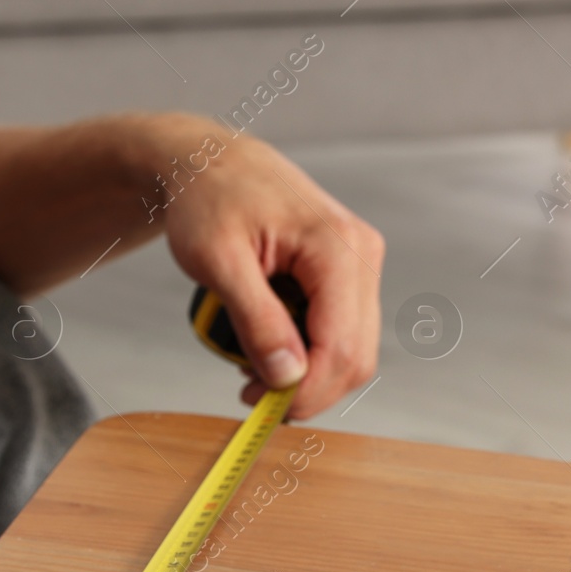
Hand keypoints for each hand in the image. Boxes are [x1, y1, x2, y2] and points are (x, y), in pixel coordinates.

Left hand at [151, 116, 384, 418]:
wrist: (211, 163)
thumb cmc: (208, 201)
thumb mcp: (219, 262)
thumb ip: (256, 320)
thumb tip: (286, 377)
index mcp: (337, 247)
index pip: (342, 345)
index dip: (306, 390)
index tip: (259, 408)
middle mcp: (361, 254)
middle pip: (356, 355)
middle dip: (308, 388)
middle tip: (251, 395)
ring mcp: (359, 262)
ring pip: (352, 348)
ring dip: (307, 373)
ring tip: (251, 367)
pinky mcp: (346, 272)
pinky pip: (339, 330)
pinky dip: (307, 351)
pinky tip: (267, 346)